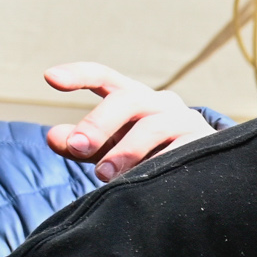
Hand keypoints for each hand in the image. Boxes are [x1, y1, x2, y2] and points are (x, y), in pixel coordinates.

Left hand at [41, 62, 218, 179]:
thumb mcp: (112, 149)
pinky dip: (156, 165)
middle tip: (78, 147)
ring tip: (105, 176)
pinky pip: (178, 151)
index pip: (104, 77)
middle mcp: (161, 103)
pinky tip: (143, 181)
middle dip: (99, 123)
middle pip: (128, 99)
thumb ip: (82, 144)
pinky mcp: (205, 143)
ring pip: (153, 126)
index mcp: (134, 98)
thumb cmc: (150, 158)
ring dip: (125, 151)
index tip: (50, 78)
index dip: (78, 75)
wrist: (206, 176)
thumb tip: (53, 137)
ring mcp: (186, 121)